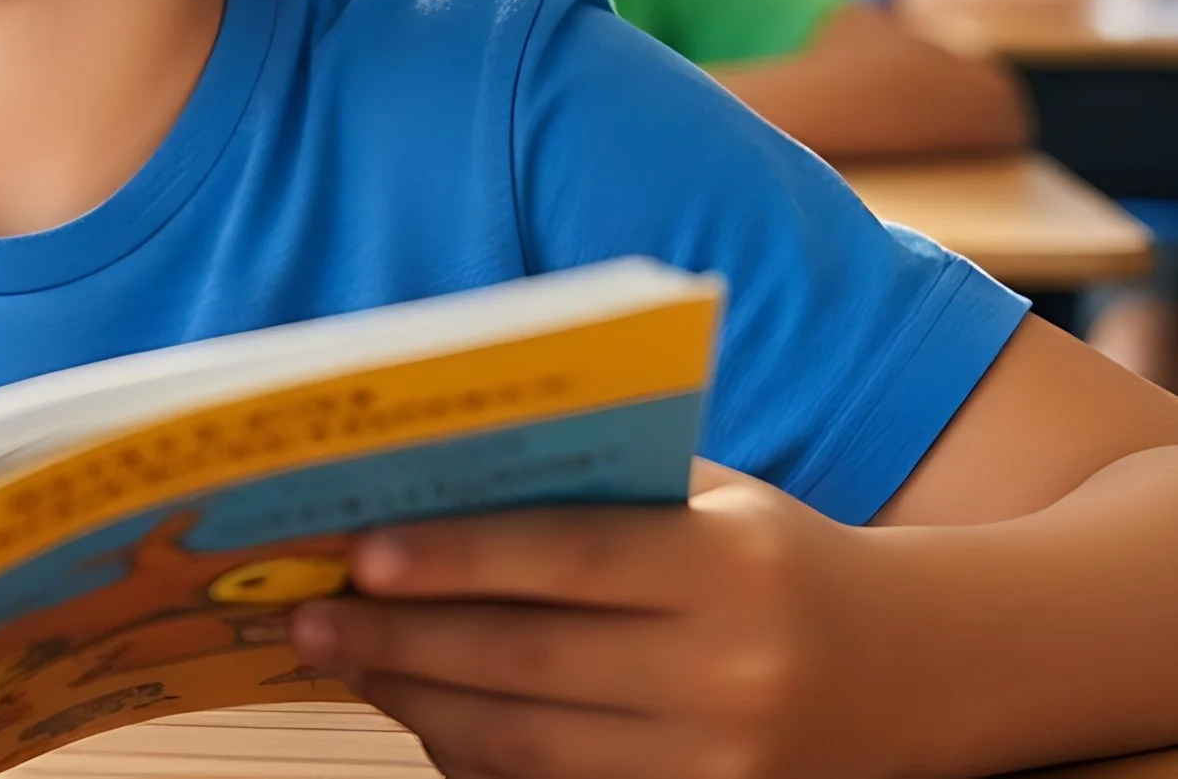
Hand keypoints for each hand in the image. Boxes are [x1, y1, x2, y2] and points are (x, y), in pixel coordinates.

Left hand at [291, 465, 897, 778]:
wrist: (920, 669)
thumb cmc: (776, 555)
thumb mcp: (711, 499)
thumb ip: (592, 487)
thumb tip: (432, 481)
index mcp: (728, 567)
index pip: (568, 559)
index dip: (459, 559)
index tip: (361, 553)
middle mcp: (727, 674)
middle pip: (529, 662)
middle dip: (404, 641)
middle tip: (312, 615)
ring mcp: (716, 763)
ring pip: (529, 747)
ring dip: (418, 704)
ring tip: (343, 660)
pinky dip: (473, 757)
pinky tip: (418, 712)